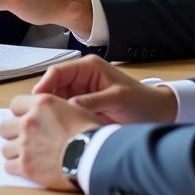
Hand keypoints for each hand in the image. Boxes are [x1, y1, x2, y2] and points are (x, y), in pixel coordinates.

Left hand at [0, 93, 102, 189]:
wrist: (95, 157)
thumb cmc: (92, 134)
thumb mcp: (77, 110)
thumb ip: (57, 109)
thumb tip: (54, 113)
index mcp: (41, 104)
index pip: (15, 104)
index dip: (20, 114)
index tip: (26, 120)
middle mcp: (29, 122)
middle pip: (4, 127)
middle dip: (13, 133)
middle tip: (25, 140)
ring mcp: (25, 144)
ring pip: (5, 148)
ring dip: (15, 152)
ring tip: (28, 156)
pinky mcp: (26, 166)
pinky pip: (9, 166)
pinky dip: (16, 168)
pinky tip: (28, 168)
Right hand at [34, 55, 177, 124]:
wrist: (158, 113)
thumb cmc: (142, 101)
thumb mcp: (117, 98)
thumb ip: (93, 100)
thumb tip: (69, 105)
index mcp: (88, 67)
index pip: (58, 72)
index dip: (45, 85)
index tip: (36, 100)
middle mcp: (81, 77)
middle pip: (53, 86)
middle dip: (45, 99)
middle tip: (36, 116)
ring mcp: (81, 92)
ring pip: (56, 99)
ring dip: (51, 110)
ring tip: (44, 124)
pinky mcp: (83, 106)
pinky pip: (65, 110)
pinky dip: (60, 118)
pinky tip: (56, 128)